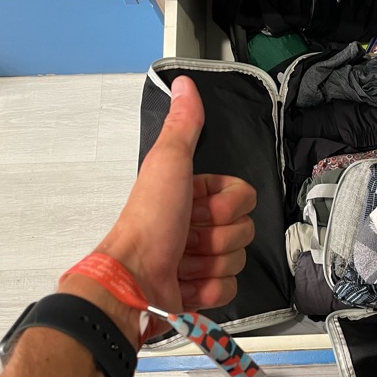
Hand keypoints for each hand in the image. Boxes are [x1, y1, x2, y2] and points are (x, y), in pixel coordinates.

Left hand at [92, 76, 256, 320]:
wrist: (133, 282)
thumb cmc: (148, 225)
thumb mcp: (168, 164)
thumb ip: (184, 126)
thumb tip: (185, 87)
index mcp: (190, 194)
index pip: (242, 196)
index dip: (227, 204)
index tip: (200, 206)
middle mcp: (193, 225)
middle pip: (242, 228)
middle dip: (217, 235)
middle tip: (188, 234)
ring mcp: (196, 259)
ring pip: (237, 258)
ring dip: (211, 262)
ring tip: (182, 260)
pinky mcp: (198, 290)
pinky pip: (229, 288)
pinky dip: (209, 288)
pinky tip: (187, 282)